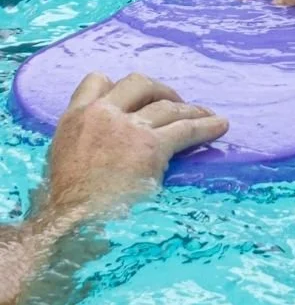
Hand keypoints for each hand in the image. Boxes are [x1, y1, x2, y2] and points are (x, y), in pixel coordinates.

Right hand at [42, 72, 227, 219]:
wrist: (74, 224)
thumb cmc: (67, 206)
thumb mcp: (63, 162)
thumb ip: (83, 143)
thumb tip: (103, 149)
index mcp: (73, 118)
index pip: (96, 81)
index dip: (118, 85)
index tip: (135, 97)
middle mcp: (101, 114)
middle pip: (138, 83)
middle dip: (159, 90)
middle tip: (173, 102)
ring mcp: (128, 128)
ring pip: (167, 105)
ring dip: (189, 108)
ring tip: (205, 114)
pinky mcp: (151, 146)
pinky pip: (186, 129)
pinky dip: (207, 126)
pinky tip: (220, 126)